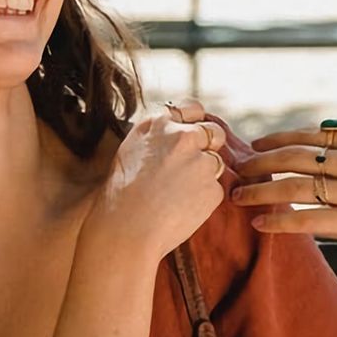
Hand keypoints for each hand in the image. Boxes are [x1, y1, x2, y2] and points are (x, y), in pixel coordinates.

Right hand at [88, 99, 230, 259]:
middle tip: (191, 168)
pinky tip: (180, 209)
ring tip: (176, 195)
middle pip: (214, 132)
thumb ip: (159, 139)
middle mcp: (182, 136)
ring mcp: (200, 161)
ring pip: (215, 163)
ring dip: (204, 176)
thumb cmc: (121, 195)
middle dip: (210, 146)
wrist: (125, 228)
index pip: (192, 108)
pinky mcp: (213, 187)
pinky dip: (203, 199)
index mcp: (157, 124)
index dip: (197, 121)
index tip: (194, 134)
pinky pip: (215, 190)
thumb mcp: (132, 151)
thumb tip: (180, 135)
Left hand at [235, 124, 336, 269]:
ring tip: (238, 197)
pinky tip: (261, 223)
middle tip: (234, 170)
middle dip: (257, 164)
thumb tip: (323, 141)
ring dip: (260, 191)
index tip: (252, 146)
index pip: (306, 135)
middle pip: (292, 158)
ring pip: (294, 188)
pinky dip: (280, 220)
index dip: (273, 140)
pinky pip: (308, 219)